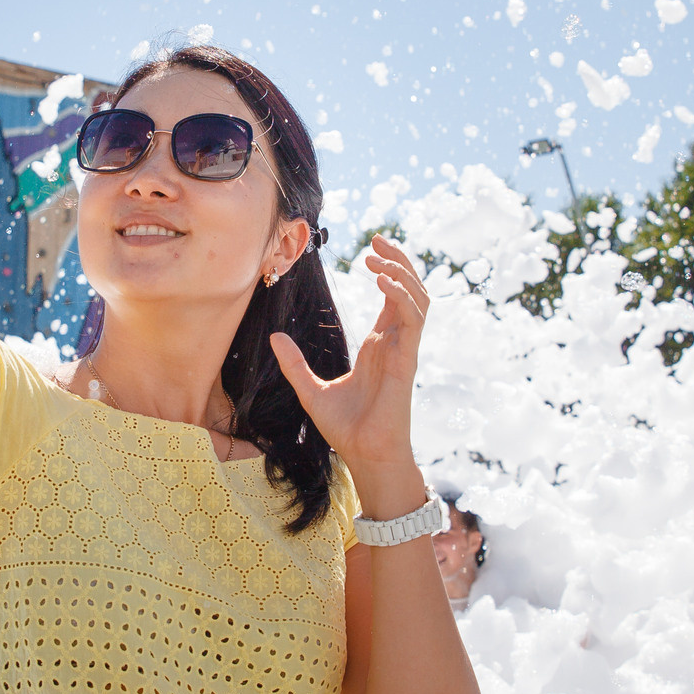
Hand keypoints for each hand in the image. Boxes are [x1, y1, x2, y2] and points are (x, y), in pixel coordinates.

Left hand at [270, 236, 426, 487]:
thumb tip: (275, 336)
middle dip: (399, 261)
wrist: (363, 453)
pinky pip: (413, 318)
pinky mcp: (407, 359)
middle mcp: (395, 342)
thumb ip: (294, 363)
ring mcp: (404, 349)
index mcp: (379, 344)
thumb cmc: (346, 428)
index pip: (392, 297)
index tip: (370, 248)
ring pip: (417, 298)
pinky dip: (401, 295)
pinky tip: (381, 281)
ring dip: (402, 272)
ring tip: (378, 256)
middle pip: (409, 290)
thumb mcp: (310, 389)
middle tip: (378, 239)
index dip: (387, 269)